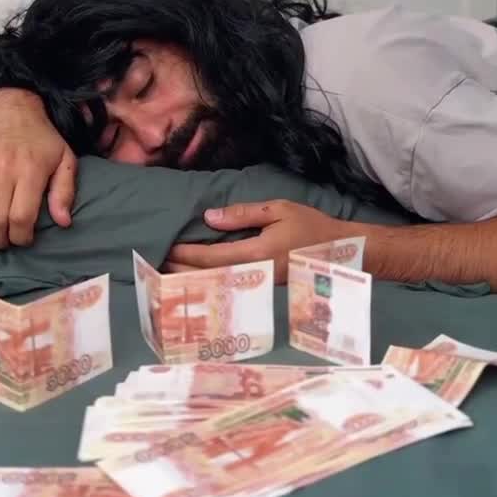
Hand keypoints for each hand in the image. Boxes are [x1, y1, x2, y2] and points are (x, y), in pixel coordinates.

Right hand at [0, 89, 77, 249]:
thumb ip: (64, 191)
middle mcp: (1, 170)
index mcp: (29, 170)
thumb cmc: (40, 136)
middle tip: (3, 243)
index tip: (23, 239)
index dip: (21, 237)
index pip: (21, 217)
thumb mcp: (64, 159)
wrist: (10, 103)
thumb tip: (63, 222)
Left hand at [164, 200, 348, 283]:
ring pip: (217, 284)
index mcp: (257, 254)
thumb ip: (243, 215)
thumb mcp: (278, 210)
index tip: (165, 249)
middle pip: (209, 277)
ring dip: (192, 280)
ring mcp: (258, 285)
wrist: (341, 252)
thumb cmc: (310, 227)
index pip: (211, 257)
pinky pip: (229, 284)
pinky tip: (195, 277)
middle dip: (181, 272)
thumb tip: (210, 218)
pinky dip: (208, 281)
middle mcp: (254, 274)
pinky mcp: (262, 287)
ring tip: (167, 275)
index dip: (185, 255)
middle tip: (155, 267)